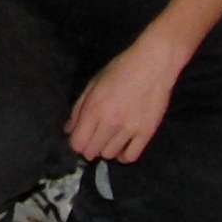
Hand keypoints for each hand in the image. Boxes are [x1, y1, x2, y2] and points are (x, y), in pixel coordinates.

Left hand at [66, 37, 185, 163]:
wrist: (153, 64)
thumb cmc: (120, 69)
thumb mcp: (93, 84)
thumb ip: (78, 108)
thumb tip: (68, 130)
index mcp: (94, 108)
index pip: (77, 143)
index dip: (76, 143)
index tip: (80, 137)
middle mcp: (110, 122)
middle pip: (91, 152)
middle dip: (89, 147)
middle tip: (95, 137)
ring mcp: (129, 129)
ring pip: (109, 155)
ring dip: (106, 149)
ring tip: (110, 138)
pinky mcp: (147, 133)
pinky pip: (131, 157)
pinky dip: (124, 155)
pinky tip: (123, 146)